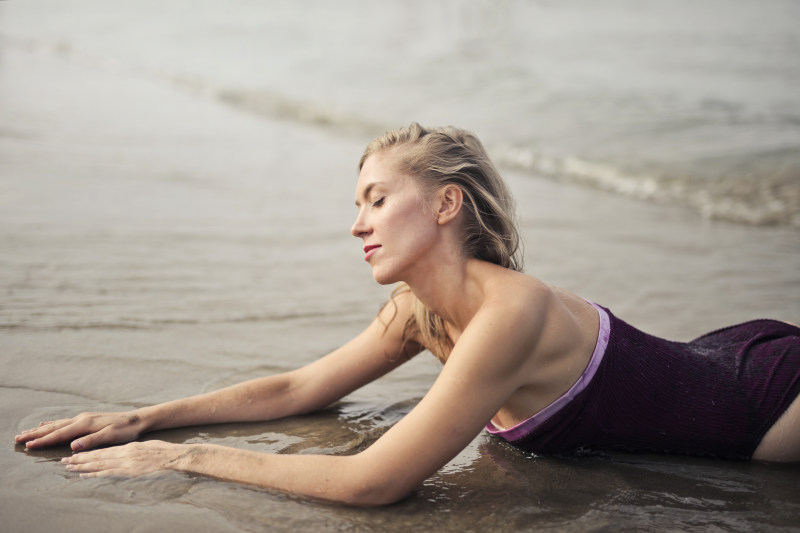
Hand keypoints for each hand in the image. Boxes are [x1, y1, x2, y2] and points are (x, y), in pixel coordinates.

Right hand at [15, 411, 146, 450]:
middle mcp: (81, 419)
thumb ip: (92, 441)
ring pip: (57, 424)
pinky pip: (64, 421)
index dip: (43, 441)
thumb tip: (73, 446)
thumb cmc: (126, 430)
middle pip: (53, 427)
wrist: (137, 419)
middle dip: (35, 434)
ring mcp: (83, 418)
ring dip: (40, 429)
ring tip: (25, 433)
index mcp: (85, 424)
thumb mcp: (111, 436)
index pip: (60, 434)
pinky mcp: (87, 419)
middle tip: (17, 439)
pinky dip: (52, 424)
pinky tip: (46, 424)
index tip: (28, 446)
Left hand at [62, 440, 185, 477]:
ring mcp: (125, 463)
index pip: (104, 450)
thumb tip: (128, 452)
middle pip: (97, 456)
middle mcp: (123, 454)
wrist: (174, 456)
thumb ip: (136, 450)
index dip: (88, 453)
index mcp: (128, 447)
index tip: (76, 454)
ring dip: (82, 466)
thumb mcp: (148, 447)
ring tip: (69, 467)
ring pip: (99, 464)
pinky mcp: (129, 472)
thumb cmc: (165, 452)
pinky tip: (84, 475)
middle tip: (65, 461)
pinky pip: (108, 473)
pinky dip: (94, 474)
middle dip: (80, 459)